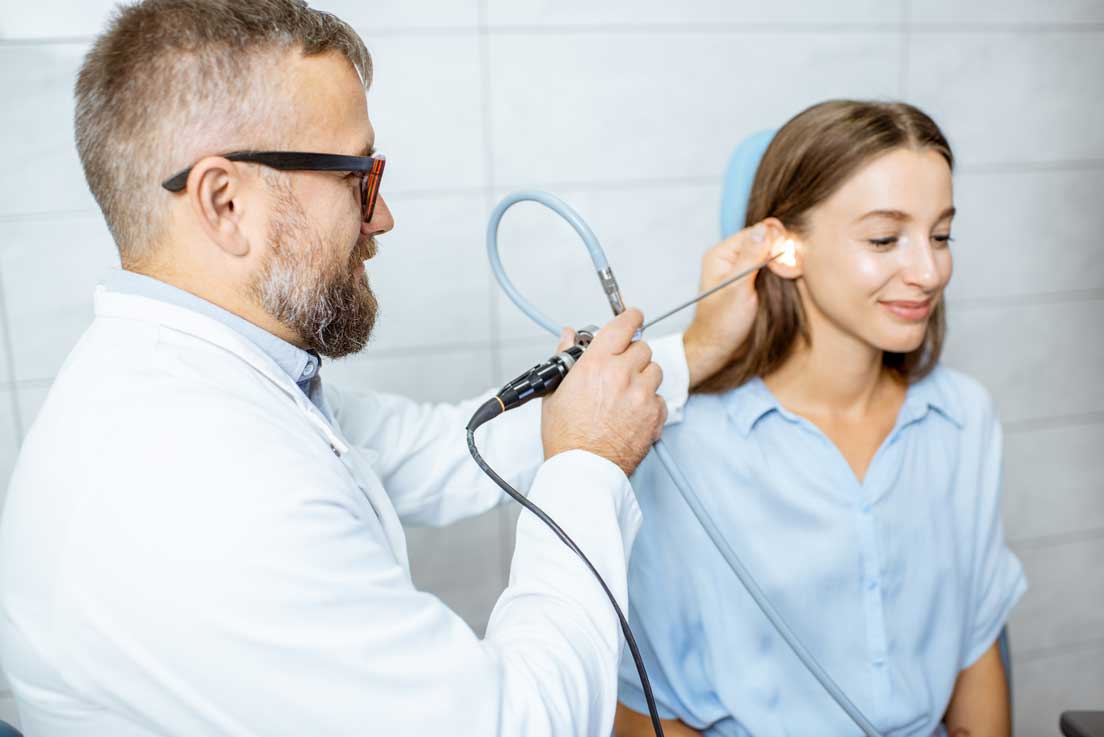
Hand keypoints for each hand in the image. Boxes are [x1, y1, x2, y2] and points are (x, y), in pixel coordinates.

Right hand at [541, 309, 666, 476]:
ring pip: (655, 371)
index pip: (623, 325)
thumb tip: (569, 336)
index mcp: (597, 364)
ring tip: (625, 394)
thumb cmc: (566, 436)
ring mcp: (642, 395)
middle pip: (642, 348)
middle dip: (632, 355)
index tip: (633, 316)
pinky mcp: (655, 416)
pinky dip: (650, 402)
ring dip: (643, 377)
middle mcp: (623, 375)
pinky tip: (632, 413)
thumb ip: (566, 358)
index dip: (630, 317)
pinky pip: (660, 398)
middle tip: (620, 368)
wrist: (583, 469)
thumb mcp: (555, 391)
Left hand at [683, 220, 781, 387]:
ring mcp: (743, 269)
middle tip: (790, 271)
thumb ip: (750, 257)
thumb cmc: (722, 323)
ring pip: (772, 253)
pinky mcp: (753, 281)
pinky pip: (773, 267)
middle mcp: (732, 257)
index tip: (785, 259)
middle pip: (766, 240)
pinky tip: (790, 278)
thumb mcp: (737, 288)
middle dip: (782, 252)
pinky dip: (783, 271)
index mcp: (722, 254)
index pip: (756, 232)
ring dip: (785, 262)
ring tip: (792, 275)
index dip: (775, 241)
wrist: (718, 348)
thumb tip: (764, 228)